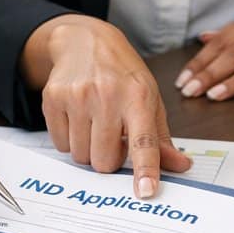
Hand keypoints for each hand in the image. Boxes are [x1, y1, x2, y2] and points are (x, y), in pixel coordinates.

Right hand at [21, 15, 191, 196]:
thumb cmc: (123, 75)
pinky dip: (69, 139)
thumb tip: (180, 167)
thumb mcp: (150, 99)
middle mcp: (108, 96)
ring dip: (88, 149)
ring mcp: (78, 96)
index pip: (144, 141)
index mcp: (139, 98)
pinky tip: (77, 118)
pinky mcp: (53, 98)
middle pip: (104, 161)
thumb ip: (162, 138)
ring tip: (94, 124)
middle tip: (112, 137)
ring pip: (80, 156)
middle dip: (109, 158)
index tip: (146, 191)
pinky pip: (59, 144)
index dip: (145, 168)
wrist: (85, 41)